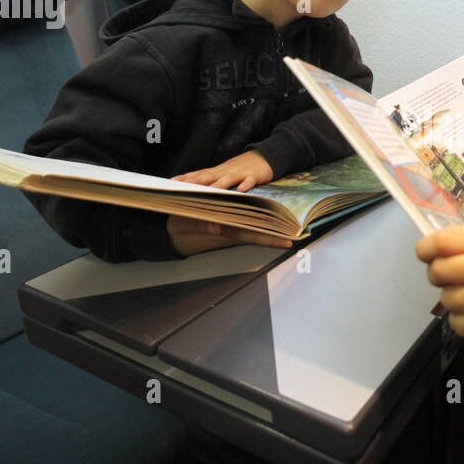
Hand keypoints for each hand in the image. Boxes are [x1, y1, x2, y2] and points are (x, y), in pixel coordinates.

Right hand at [167, 215, 292, 255]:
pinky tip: (268, 222)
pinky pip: (244, 225)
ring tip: (289, 227)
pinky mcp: (224, 224)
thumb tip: (217, 225)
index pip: (251, 235)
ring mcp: (228, 228)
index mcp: (223, 229)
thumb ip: (200, 224)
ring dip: (270, 230)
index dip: (270, 238)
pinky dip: (257, 224)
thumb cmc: (175, 226)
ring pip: (253, 229)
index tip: (289, 241)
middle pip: (258, 233)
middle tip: (298, 234)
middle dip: (277, 235)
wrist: (165, 230)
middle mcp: (229, 230)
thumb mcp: (184, 223)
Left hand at [172, 150, 273, 191]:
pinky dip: (246, 184)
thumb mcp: (225, 173)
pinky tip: (243, 190)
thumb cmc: (242, 168)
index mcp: (218, 171)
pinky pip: (250, 180)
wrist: (264, 156)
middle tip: (184, 185)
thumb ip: (211, 180)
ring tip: (210, 191)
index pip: (199, 174)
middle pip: (209, 175)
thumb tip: (194, 188)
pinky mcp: (254, 175)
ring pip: (228, 179)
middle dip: (196, 181)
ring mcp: (240, 173)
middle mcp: (226, 171)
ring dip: (219, 184)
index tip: (171, 182)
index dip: (185, 178)